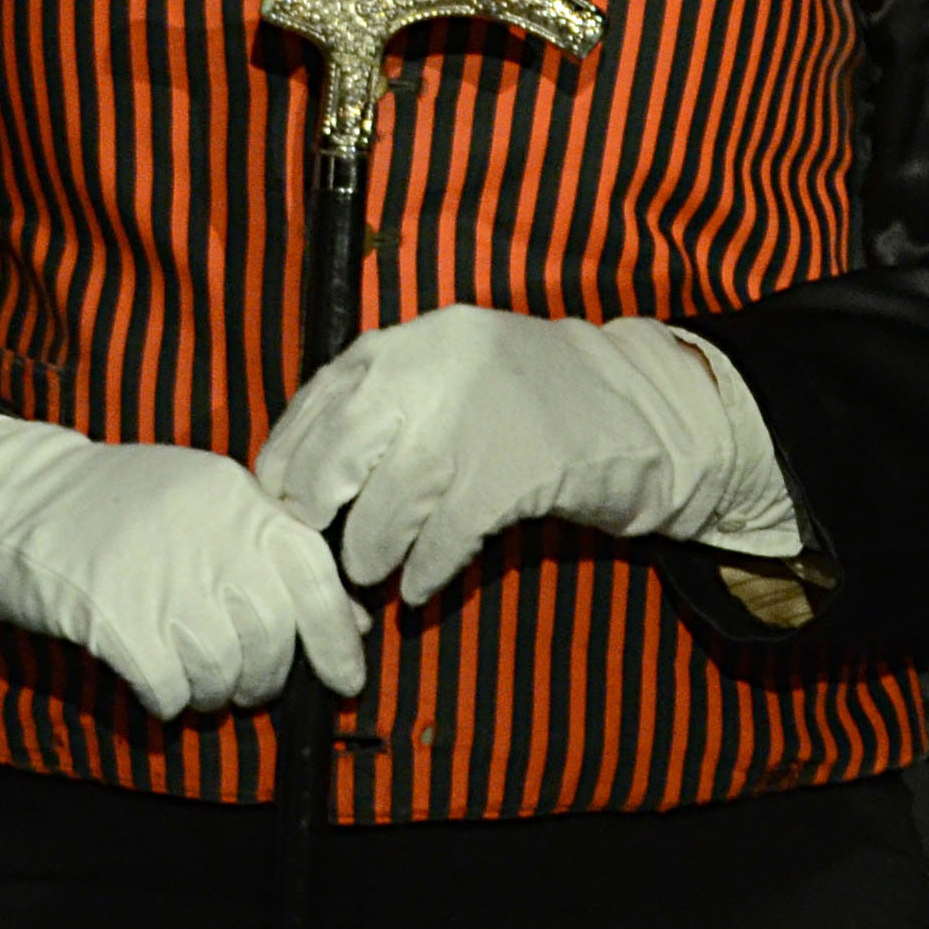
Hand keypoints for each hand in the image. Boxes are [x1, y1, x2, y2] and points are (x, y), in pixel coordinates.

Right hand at [0, 413, 367, 720]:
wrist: (11, 500)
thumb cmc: (112, 507)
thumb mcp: (203, 502)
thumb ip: (270, 551)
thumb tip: (347, 621)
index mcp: (239, 499)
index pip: (314, 573)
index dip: (336, 635)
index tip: (346, 677)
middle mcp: (211, 535)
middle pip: (272, 632)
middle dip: (267, 675)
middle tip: (247, 684)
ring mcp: (162, 577)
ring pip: (224, 666)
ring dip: (215, 692)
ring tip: (196, 683)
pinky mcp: (115, 618)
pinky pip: (169, 687)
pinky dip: (169, 701)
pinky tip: (158, 687)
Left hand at [255, 307, 784, 604]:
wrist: (643, 408)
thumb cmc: (536, 398)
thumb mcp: (455, 366)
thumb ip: (387, 395)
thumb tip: (304, 467)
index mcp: (410, 342)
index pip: (316, 406)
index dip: (289, 465)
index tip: (285, 505)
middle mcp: (430, 373)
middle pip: (334, 460)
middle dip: (315, 516)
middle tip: (319, 548)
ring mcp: (470, 425)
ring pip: (383, 511)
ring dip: (369, 556)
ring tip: (374, 575)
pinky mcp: (508, 477)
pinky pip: (441, 543)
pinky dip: (424, 573)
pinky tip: (420, 587)